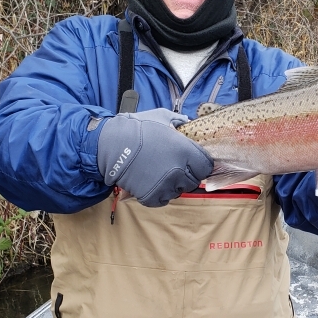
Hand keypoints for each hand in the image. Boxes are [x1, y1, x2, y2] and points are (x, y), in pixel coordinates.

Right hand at [96, 108, 212, 206]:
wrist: (111, 145)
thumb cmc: (136, 129)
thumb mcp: (160, 117)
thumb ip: (177, 120)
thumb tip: (186, 121)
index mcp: (186, 151)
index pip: (206, 166)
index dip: (200, 165)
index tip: (193, 163)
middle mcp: (180, 170)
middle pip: (194, 181)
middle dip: (186, 175)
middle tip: (172, 168)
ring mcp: (166, 185)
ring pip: (178, 192)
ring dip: (172, 186)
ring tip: (158, 174)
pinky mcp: (152, 196)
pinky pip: (163, 200)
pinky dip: (158, 195)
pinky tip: (151, 183)